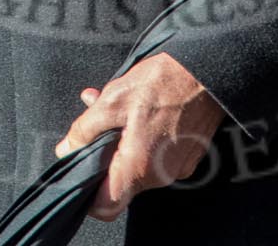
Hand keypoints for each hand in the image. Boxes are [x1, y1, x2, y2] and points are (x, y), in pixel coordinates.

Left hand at [55, 53, 224, 221]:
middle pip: (121, 181)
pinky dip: (144, 138)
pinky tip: (141, 109)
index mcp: (139, 167)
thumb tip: (67, 149)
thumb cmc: (165, 81)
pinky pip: (157, 156)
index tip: (84, 167)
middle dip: (106, 152)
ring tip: (120, 105)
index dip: (88, 192)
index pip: (105, 206)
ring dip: (124, 140)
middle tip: (100, 119)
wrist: (210, 70)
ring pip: (138, 165)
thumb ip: (85, 130)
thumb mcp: (113, 99)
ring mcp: (178, 167)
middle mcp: (160, 175)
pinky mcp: (188, 155)